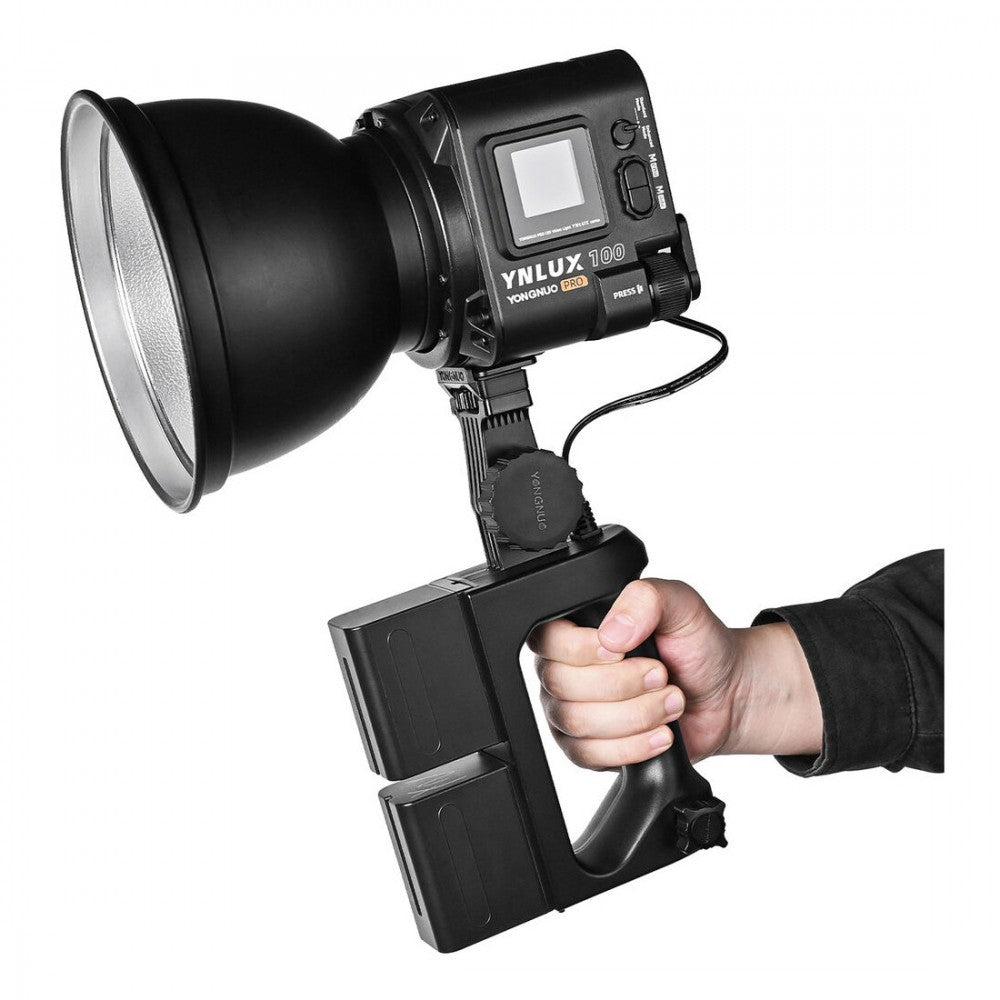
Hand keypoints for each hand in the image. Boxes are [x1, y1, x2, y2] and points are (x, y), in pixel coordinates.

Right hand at [528, 579, 821, 768]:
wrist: (724, 694)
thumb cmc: (697, 645)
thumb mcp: (680, 603)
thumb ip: (645, 599)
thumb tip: (610, 634)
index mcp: (576, 627)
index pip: (549, 640)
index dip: (584, 649)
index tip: (624, 649)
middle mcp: (565, 669)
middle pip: (562, 685)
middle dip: (623, 684)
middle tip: (661, 675)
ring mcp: (572, 711)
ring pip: (577, 722)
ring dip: (635, 715)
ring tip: (669, 702)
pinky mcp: (587, 749)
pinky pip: (590, 755)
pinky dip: (633, 746)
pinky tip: (660, 732)